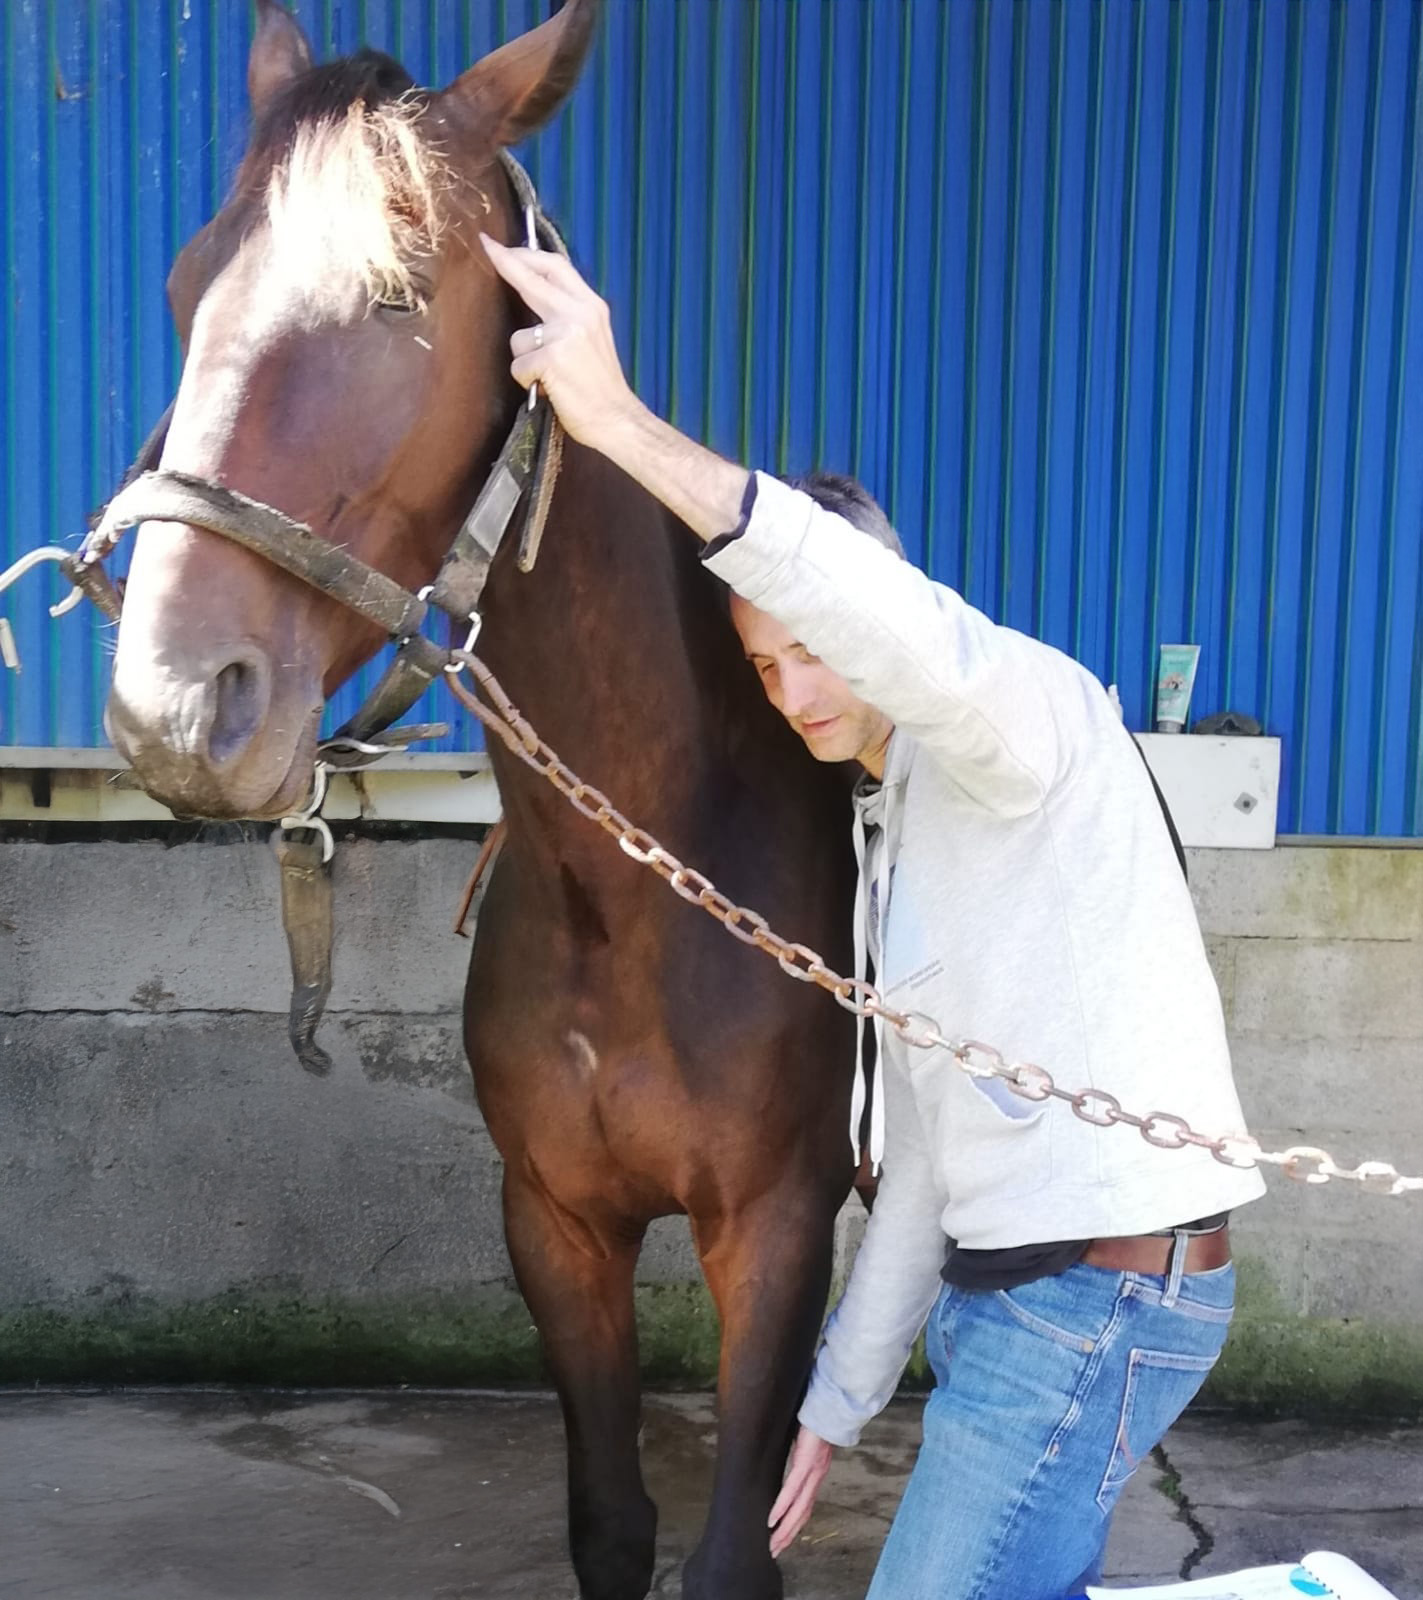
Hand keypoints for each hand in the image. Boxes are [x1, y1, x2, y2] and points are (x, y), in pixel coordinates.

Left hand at [479, 235, 644, 451]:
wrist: (617, 419)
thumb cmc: (600, 387)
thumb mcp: (593, 339)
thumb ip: (569, 315)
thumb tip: (537, 296)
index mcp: (592, 307)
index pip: (556, 267)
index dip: (526, 254)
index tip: (501, 245)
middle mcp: (580, 313)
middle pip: (533, 279)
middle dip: (506, 262)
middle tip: (488, 248)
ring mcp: (565, 334)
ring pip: (519, 338)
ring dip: (527, 360)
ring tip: (551, 377)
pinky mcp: (550, 358)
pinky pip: (519, 366)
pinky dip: (529, 382)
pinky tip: (551, 390)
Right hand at [768, 1426, 834, 1558]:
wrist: (829, 1404)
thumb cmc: (814, 1420)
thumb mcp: (805, 1443)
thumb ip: (799, 1456)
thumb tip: (787, 1462)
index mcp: (816, 1474)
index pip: (805, 1506)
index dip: (794, 1524)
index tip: (781, 1538)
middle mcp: (816, 1477)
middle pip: (803, 1514)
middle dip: (788, 1534)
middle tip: (774, 1551)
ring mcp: (813, 1472)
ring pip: (799, 1508)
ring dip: (785, 1528)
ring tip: (772, 1543)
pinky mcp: (807, 1463)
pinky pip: (792, 1490)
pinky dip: (782, 1507)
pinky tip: (772, 1519)